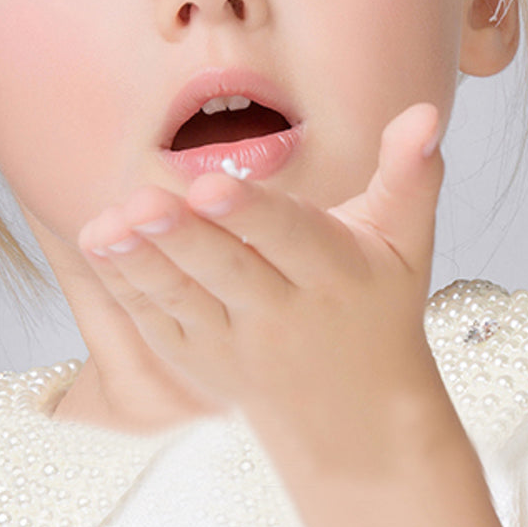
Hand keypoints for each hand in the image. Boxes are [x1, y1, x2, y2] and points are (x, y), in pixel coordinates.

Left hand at [78, 102, 443, 451]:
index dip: (252, 214)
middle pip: (228, 272)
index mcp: (335, 274)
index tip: (211, 185)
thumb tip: (427, 110)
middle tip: (142, 203)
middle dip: (184, 238)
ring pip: (185, 301)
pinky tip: (100, 249)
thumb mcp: (407, 243)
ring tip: (105, 228)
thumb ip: (410, 174)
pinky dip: (127, 288)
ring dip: (142, 263)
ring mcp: (236, 343)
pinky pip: (159, 323)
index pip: (291, 239)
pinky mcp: (200, 359)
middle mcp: (283, 313)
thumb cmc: (379, 308)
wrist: (354, 416)